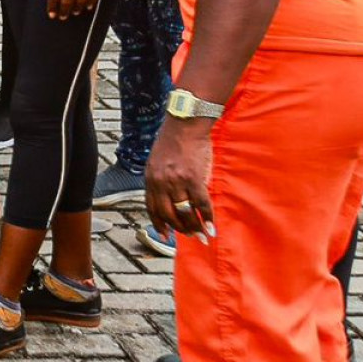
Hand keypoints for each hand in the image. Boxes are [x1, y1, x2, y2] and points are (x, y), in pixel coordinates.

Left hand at [144, 116, 215, 240]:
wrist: (185, 124)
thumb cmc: (173, 141)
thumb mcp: (157, 162)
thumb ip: (161, 180)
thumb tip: (171, 199)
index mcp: (150, 179)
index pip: (153, 208)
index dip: (160, 225)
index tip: (167, 236)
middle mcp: (161, 183)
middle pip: (168, 214)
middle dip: (179, 229)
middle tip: (190, 236)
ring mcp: (177, 182)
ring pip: (185, 212)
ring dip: (194, 227)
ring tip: (202, 235)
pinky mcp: (194, 179)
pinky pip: (201, 204)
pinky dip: (207, 218)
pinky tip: (212, 227)